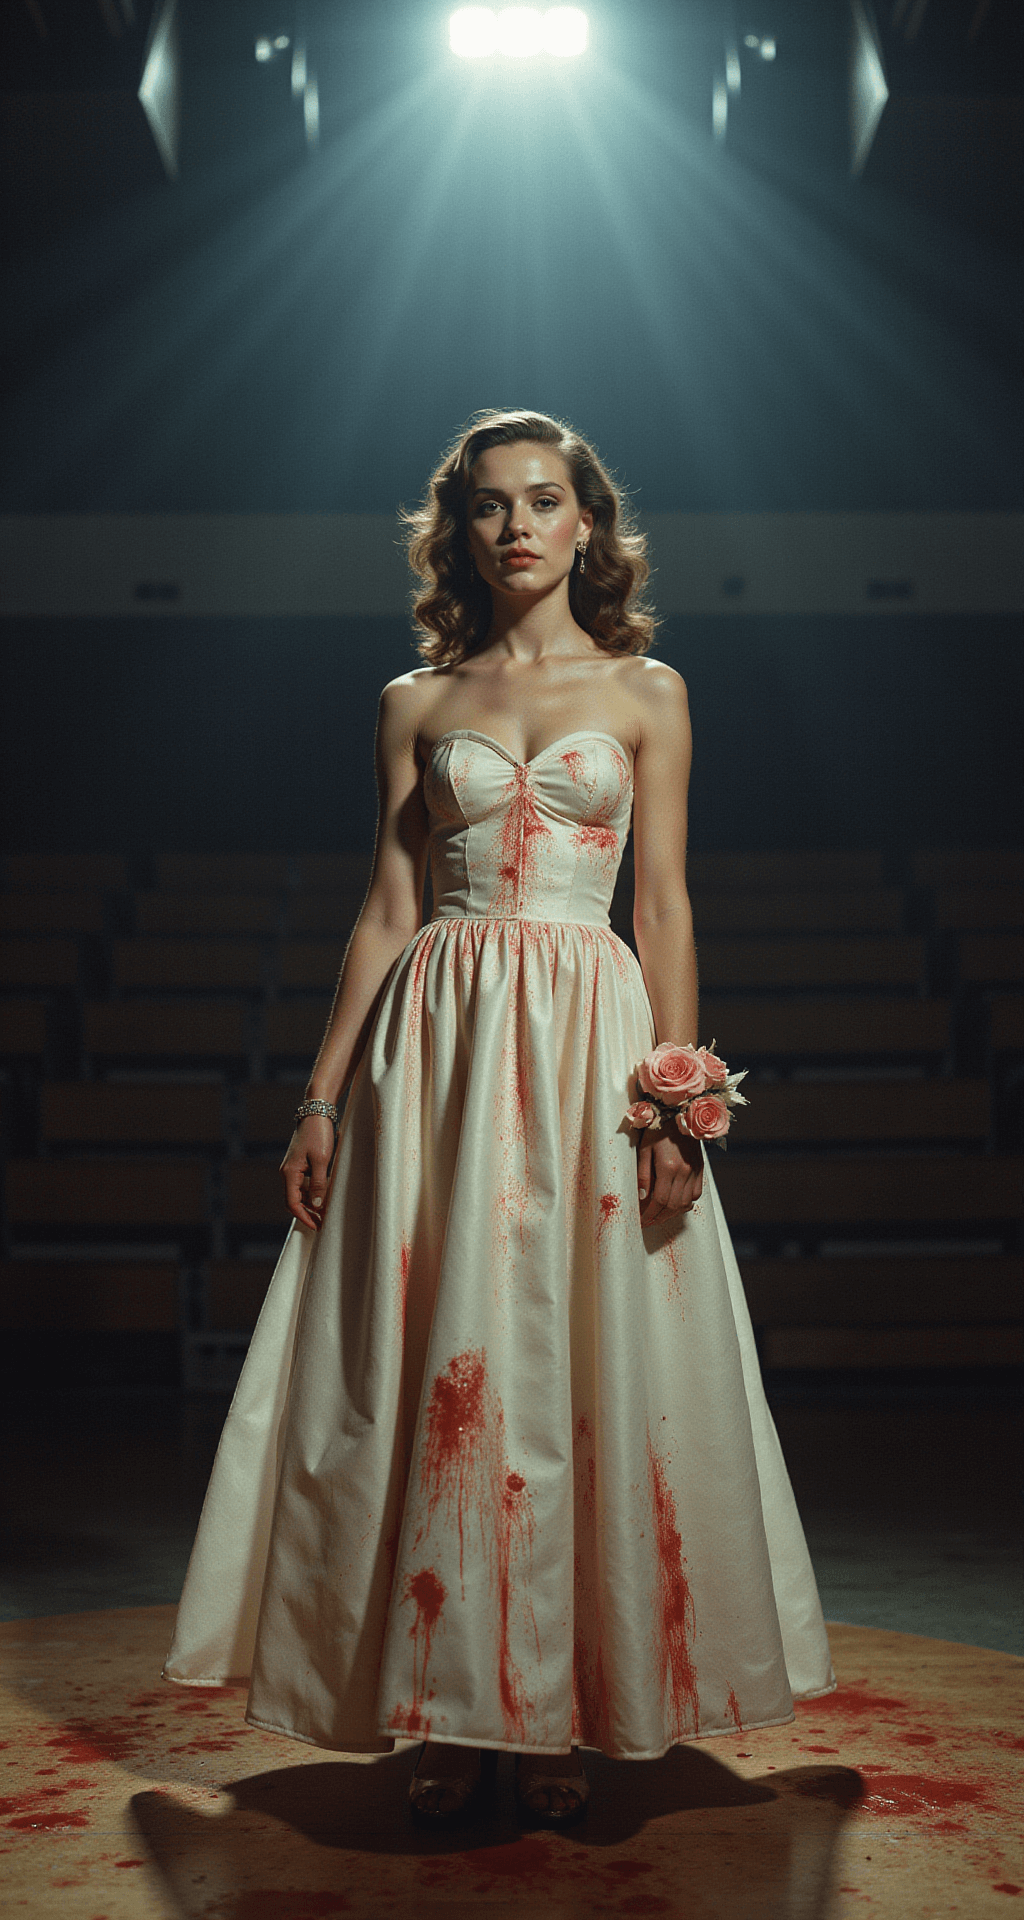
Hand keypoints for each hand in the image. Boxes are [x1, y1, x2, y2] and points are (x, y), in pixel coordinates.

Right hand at [280, 1115, 335, 1230]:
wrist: (317, 1111)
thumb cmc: (319, 1133)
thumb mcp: (322, 1160)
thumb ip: (319, 1184)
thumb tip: (316, 1204)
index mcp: (290, 1172)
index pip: (292, 1203)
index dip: (304, 1217)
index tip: (317, 1226)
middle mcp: (288, 1172)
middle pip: (294, 1200)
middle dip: (307, 1213)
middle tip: (323, 1222)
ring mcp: (294, 1167)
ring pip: (300, 1192)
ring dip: (311, 1203)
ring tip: (326, 1211)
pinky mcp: (301, 1163)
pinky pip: (304, 1183)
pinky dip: (313, 1192)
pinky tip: (325, 1195)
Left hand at [637, 1122, 702, 1228]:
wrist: (679, 1113)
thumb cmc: (657, 1130)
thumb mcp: (644, 1149)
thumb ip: (643, 1175)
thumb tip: (642, 1197)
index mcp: (668, 1167)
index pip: (660, 1201)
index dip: (650, 1214)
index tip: (642, 1220)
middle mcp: (684, 1171)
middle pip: (673, 1206)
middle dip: (659, 1218)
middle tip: (648, 1221)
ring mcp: (694, 1171)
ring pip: (685, 1203)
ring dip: (672, 1213)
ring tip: (659, 1215)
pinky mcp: (700, 1168)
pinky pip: (696, 1194)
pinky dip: (686, 1203)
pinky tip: (675, 1203)